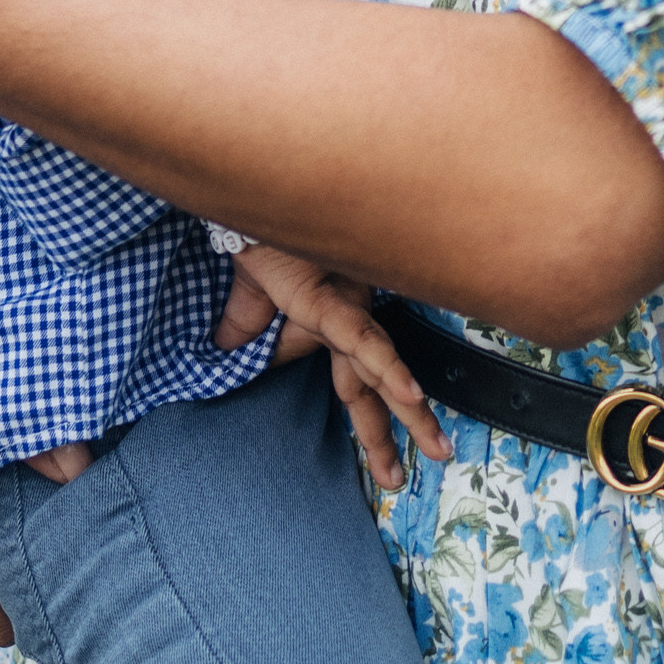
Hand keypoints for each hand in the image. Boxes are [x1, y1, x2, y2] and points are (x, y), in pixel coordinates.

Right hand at [214, 244, 453, 492]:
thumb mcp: (248, 297)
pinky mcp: (327, 298)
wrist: (250, 199)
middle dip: (403, 430)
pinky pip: (358, 338)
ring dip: (412, 413)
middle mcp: (348, 314)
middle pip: (375, 384)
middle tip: (429, 464)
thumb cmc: (257, 234)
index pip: (356, 379)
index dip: (371, 421)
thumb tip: (227, 352)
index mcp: (333, 318)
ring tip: (436, 449)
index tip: (386, 462)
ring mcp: (342, 306)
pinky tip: (409, 392)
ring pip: (380, 369)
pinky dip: (386, 367)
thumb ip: (246, 327)